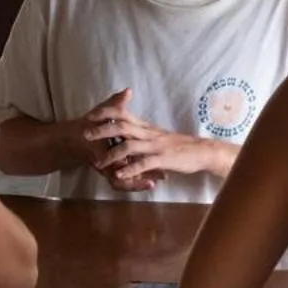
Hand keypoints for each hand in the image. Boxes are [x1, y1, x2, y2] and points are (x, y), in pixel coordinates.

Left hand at [79, 90, 220, 190]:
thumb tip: (127, 129)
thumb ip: (142, 132)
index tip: (91, 115)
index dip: (106, 113)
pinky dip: (129, 169)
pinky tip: (119, 175)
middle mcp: (149, 133)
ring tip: (98, 163)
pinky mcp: (162, 159)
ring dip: (111, 154)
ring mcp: (155, 146)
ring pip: (129, 146)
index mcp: (146, 127)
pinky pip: (143, 164)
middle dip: (102, 130)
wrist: (201, 151)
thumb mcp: (158, 135)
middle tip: (86, 134)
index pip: (123, 113)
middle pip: (122, 126)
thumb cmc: (179, 145)